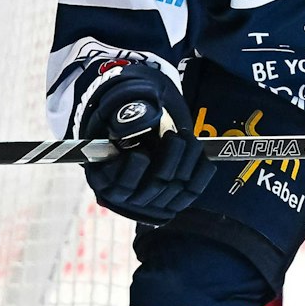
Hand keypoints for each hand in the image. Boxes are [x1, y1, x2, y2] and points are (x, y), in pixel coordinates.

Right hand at [79, 63, 212, 223]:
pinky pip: (193, 191)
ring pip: (174, 190)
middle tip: (172, 136)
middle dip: (167, 160)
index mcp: (103, 176)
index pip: (120, 186)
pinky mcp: (174, 198)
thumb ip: (124, 112)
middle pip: (151, 189)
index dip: (132, 172)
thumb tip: (136, 124)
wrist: (145, 117)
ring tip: (183, 137)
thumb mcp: (120, 105)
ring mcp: (152, 199)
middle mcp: (127, 194)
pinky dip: (201, 170)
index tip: (140, 153)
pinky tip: (196, 149)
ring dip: (185, 160)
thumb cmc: (128, 110)